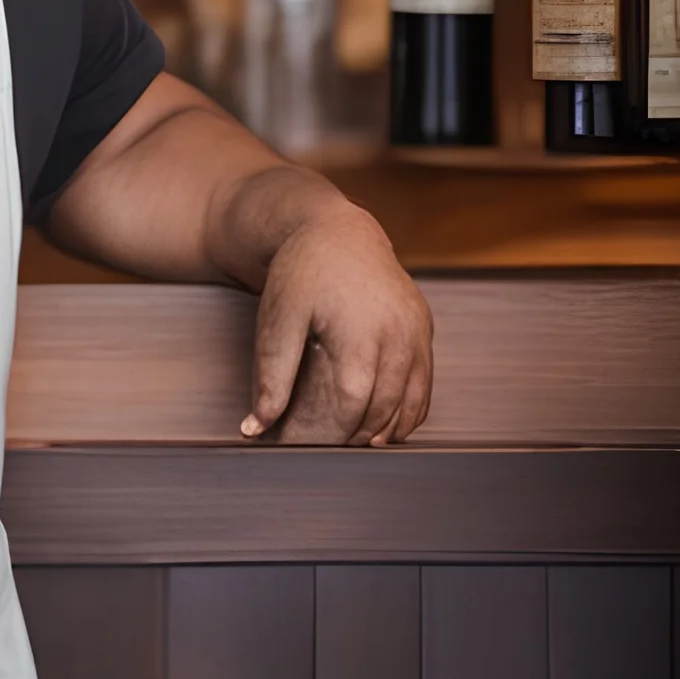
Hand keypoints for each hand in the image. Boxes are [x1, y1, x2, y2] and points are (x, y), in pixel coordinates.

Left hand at [242, 203, 432, 447]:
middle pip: (386, 405)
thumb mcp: (278, 320)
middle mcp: (398, 331)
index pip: (355, 401)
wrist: (335, 227)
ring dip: (391, 427)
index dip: (336, 431)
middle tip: (333, 451)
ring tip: (361, 444)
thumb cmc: (302, 271)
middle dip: (360, 434)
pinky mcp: (423, 325)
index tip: (312, 448)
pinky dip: (410, 408)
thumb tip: (254, 426)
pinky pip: (425, 380)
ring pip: (413, 398)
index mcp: (361, 331)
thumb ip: (271, 376)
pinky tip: (387, 423)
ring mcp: (416, 328)